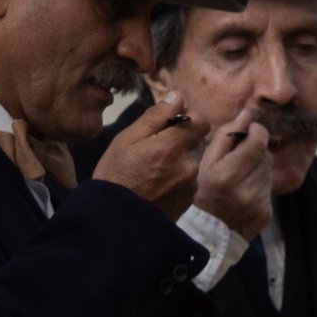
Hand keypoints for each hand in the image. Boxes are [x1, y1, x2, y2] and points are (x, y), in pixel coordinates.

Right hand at [90, 97, 206, 212]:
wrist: (115, 219)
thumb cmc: (115, 175)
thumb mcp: (127, 139)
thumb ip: (156, 116)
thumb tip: (178, 97)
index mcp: (173, 146)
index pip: (200, 121)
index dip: (186, 118)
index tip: (170, 123)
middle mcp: (188, 166)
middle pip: (195, 141)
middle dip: (179, 140)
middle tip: (152, 150)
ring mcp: (190, 185)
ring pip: (191, 161)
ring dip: (178, 160)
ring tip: (152, 171)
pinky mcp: (188, 201)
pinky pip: (188, 180)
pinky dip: (177, 178)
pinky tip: (156, 185)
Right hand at [193, 108, 276, 237]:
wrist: (204, 236)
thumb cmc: (199, 195)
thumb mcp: (204, 163)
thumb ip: (226, 136)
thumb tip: (247, 113)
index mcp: (227, 176)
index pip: (258, 142)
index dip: (257, 131)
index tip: (250, 130)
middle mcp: (246, 191)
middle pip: (265, 155)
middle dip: (256, 150)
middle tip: (240, 155)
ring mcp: (258, 205)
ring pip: (268, 171)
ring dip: (258, 168)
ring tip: (239, 176)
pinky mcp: (266, 215)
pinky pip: (268, 190)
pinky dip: (259, 186)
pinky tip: (243, 192)